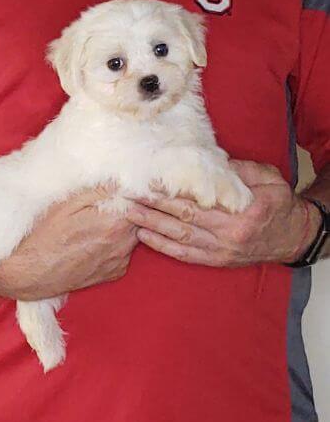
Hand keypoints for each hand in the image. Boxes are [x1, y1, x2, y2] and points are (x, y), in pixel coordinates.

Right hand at [0, 185, 138, 300]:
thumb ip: (101, 190)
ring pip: (134, 234)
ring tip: (99, 221)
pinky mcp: (115, 273)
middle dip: (132, 207)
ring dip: (124, 225)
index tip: (129, 185)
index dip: (138, 190)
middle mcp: (124, 244)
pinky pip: (124, 252)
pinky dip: (116, 243)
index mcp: (116, 222)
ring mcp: (120, 261)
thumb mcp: (69, 202)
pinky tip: (96, 240)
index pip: (144, 200)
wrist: (30, 273)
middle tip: (111, 201)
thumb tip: (123, 180)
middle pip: (141, 217)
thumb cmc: (45, 235)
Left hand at [125, 160, 321, 267]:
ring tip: (129, 213)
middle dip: (153, 206)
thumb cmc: (278, 203)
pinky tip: (145, 236)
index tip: (148, 180)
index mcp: (240, 211)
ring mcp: (221, 250)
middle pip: (182, 218)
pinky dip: (163, 246)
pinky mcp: (217, 260)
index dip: (169, 192)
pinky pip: (185, 255)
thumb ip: (237, 171)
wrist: (293, 236)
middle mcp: (228, 233)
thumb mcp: (266, 178)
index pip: (196, 200)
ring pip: (179, 237)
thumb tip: (206, 161)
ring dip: (151, 225)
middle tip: (129, 194)